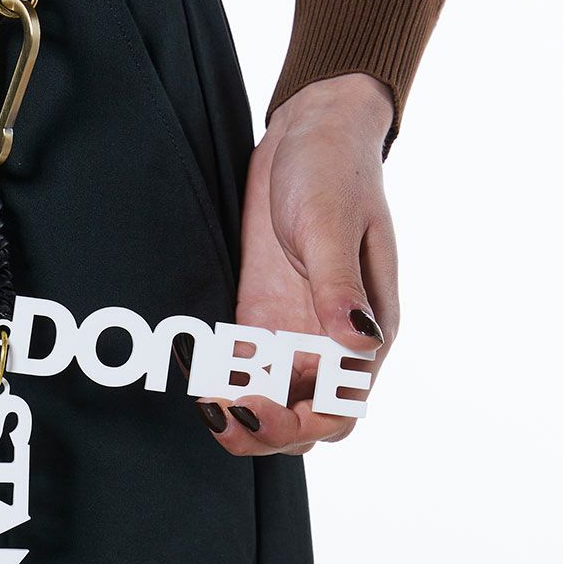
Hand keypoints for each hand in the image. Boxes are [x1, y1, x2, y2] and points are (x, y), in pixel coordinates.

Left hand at [191, 72, 399, 454]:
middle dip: (267, 432)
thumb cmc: (334, 170)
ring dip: (241, 415)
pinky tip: (197, 381)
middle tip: (224, 416)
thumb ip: (341, 286)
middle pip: (303, 417)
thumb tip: (358, 342)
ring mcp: (292, 329)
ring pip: (270, 400)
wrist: (306, 131)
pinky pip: (240, 367)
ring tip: (206, 408)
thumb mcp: (333, 224)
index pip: (341, 408)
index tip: (263, 409)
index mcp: (365, 329)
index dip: (304, 423)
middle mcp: (329, 340)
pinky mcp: (259, 314)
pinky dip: (222, 383)